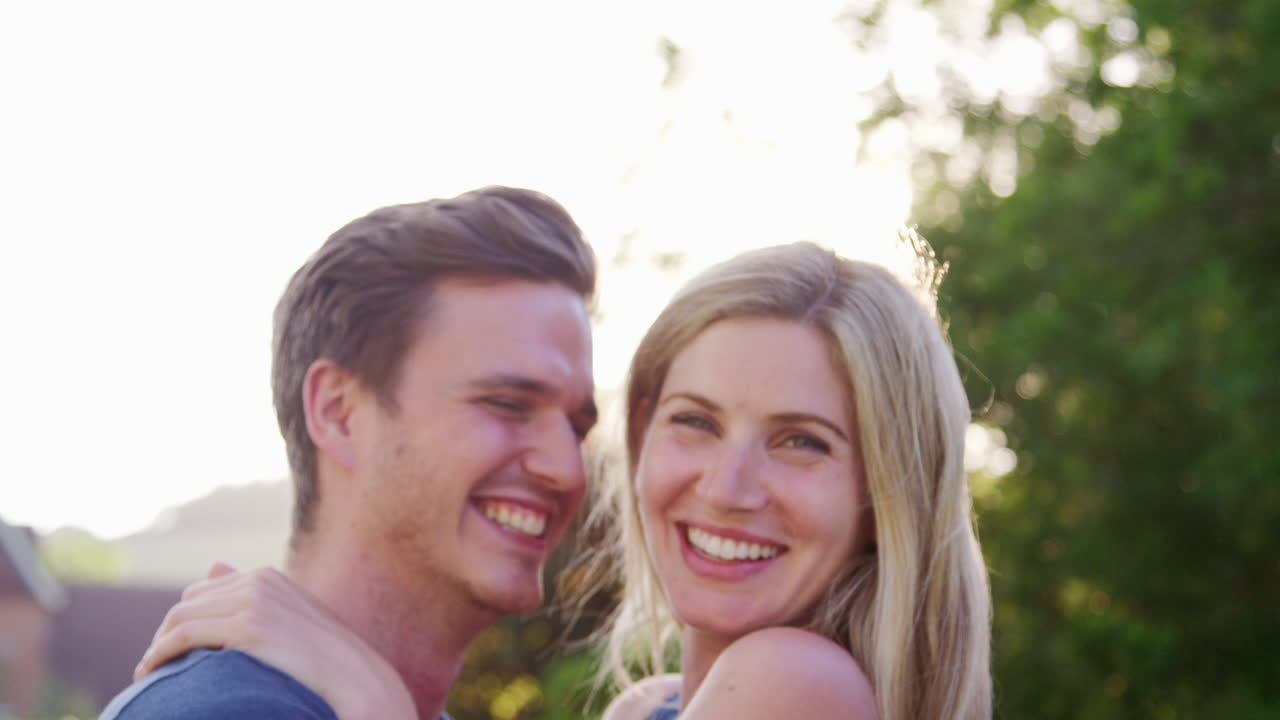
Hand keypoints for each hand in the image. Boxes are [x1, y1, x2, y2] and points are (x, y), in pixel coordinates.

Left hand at [136, 563, 417, 719]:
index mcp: (267, 576)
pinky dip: (159, 653)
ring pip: (179, 617)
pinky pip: (184, 635)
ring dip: (157, 646)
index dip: (183, 622)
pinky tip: (150, 672)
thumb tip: (212, 564)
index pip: (203, 591)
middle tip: (155, 667)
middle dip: (167, 633)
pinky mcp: (248, 626)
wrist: (357, 679)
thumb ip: (252, 592)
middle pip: (187, 602)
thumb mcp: (289, 618)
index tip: (171, 652)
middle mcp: (259, 580)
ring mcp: (254, 600)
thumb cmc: (325, 659)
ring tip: (148, 674)